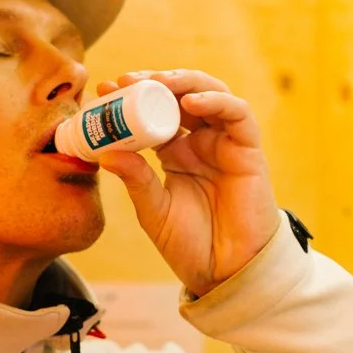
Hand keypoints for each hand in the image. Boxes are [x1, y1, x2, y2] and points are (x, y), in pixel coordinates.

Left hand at [96, 70, 279, 296]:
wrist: (224, 273)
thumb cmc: (190, 244)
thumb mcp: (153, 210)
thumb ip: (135, 180)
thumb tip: (105, 153)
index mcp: (174, 152)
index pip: (152, 112)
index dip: (131, 97)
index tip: (105, 89)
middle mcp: (200, 141)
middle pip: (179, 95)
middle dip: (154, 81)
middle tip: (127, 80)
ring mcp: (224, 143)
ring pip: (210, 93)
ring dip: (184, 81)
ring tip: (158, 82)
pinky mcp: (248, 151)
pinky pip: (238, 115)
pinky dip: (217, 101)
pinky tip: (192, 102)